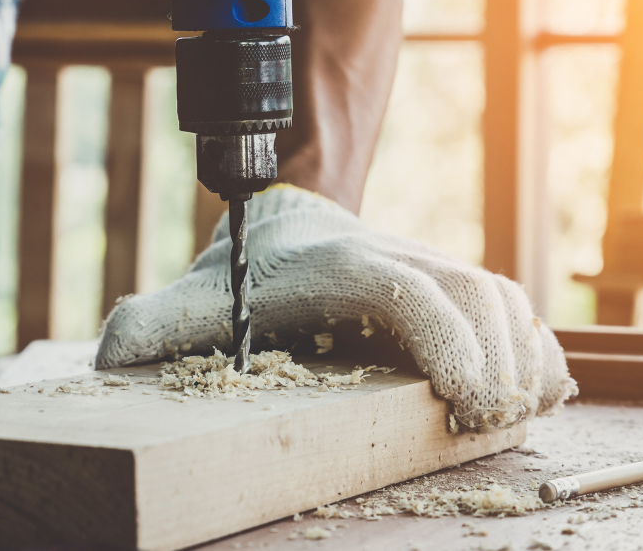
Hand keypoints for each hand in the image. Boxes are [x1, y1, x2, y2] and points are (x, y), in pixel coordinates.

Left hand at [97, 185, 576, 429]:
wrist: (290, 218)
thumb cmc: (251, 270)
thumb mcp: (201, 295)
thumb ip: (157, 319)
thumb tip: (109, 349)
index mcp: (345, 265)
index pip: (416, 295)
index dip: (450, 348)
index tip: (462, 407)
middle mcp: (399, 256)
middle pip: (477, 296)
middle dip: (497, 362)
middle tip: (486, 424)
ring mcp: (430, 263)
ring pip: (502, 296)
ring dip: (523, 355)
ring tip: (510, 412)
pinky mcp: (448, 279)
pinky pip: (509, 303)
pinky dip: (533, 343)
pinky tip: (532, 387)